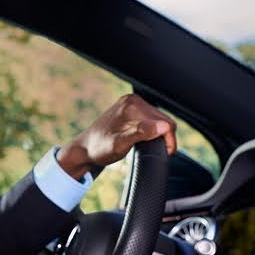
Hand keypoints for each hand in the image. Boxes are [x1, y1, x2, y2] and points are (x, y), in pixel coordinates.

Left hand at [56, 93, 175, 180]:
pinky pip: (150, 118)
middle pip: (164, 119)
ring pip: (159, 119)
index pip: (166, 122)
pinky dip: (151, 130)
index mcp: (132, 106)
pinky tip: (143, 139)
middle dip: (163, 137)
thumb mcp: (120, 145)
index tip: (164, 153)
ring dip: (158, 133)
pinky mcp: (130, 108)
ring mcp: (131, 103)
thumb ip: (141, 134)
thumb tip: (162, 126)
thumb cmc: (99, 149)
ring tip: (146, 145)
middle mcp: (132, 100)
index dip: (169, 141)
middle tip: (154, 151)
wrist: (85, 149)